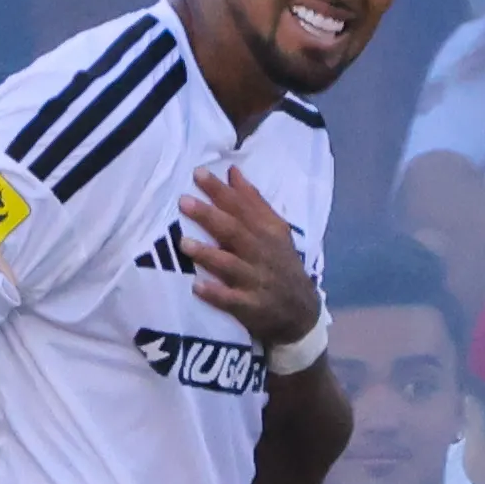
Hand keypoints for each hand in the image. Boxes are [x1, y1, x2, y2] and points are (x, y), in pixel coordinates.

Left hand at [177, 168, 317, 347]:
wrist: (301, 312)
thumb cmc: (280, 264)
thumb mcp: (275, 231)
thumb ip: (253, 202)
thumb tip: (233, 171)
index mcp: (267, 232)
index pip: (242, 207)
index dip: (220, 191)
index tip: (198, 173)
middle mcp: (262, 253)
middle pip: (234, 231)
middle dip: (209, 216)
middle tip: (183, 202)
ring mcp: (256, 280)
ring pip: (230, 265)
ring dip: (208, 254)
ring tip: (184, 243)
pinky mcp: (251, 307)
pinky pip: (231, 300)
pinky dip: (215, 294)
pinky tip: (197, 287)